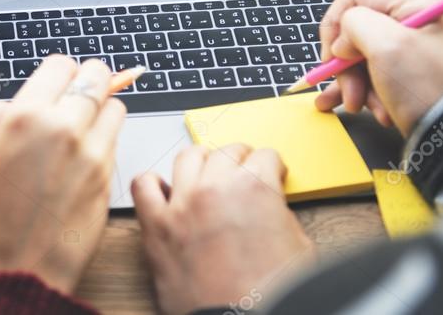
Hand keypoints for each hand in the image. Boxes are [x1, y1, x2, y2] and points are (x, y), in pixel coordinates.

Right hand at [0, 55, 125, 294]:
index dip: (59, 73)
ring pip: (115, 105)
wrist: (18, 273)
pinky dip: (105, 139)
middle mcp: (64, 127)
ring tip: (82, 128)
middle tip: (78, 94)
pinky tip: (84, 157)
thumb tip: (17, 103)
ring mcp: (92, 152)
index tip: (57, 82)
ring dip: (102, 109)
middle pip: (97, 76)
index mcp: (26, 118)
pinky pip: (116, 140)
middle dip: (88, 81)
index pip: (61, 65)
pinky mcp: (109, 175)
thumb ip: (0, 121)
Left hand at [132, 144, 312, 314]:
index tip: (270, 174)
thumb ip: (281, 212)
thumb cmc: (271, 293)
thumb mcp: (299, 244)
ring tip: (207, 175)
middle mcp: (216, 187)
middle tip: (243, 174)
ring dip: (202, 161)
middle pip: (228, 151)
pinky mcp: (157, 226)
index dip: (272, 167)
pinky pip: (144, 186)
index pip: (265, 156)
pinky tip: (165, 191)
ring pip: (188, 156)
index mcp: (255, 187)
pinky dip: (152, 184)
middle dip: (240, 160)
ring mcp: (183, 204)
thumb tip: (270, 204)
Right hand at [315, 0, 442, 134]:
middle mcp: (417, 15)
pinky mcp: (412, 66)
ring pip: (363, 54)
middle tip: (350, 92)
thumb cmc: (429, 88)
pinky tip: (363, 106)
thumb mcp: (386, 46)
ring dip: (356, 82)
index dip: (335, 27)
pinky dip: (366, 89)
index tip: (332, 58)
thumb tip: (343, 39)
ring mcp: (415, 42)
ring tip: (361, 106)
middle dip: (347, 65)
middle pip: (357, 29)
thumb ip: (353, 26)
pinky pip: (376, 70)